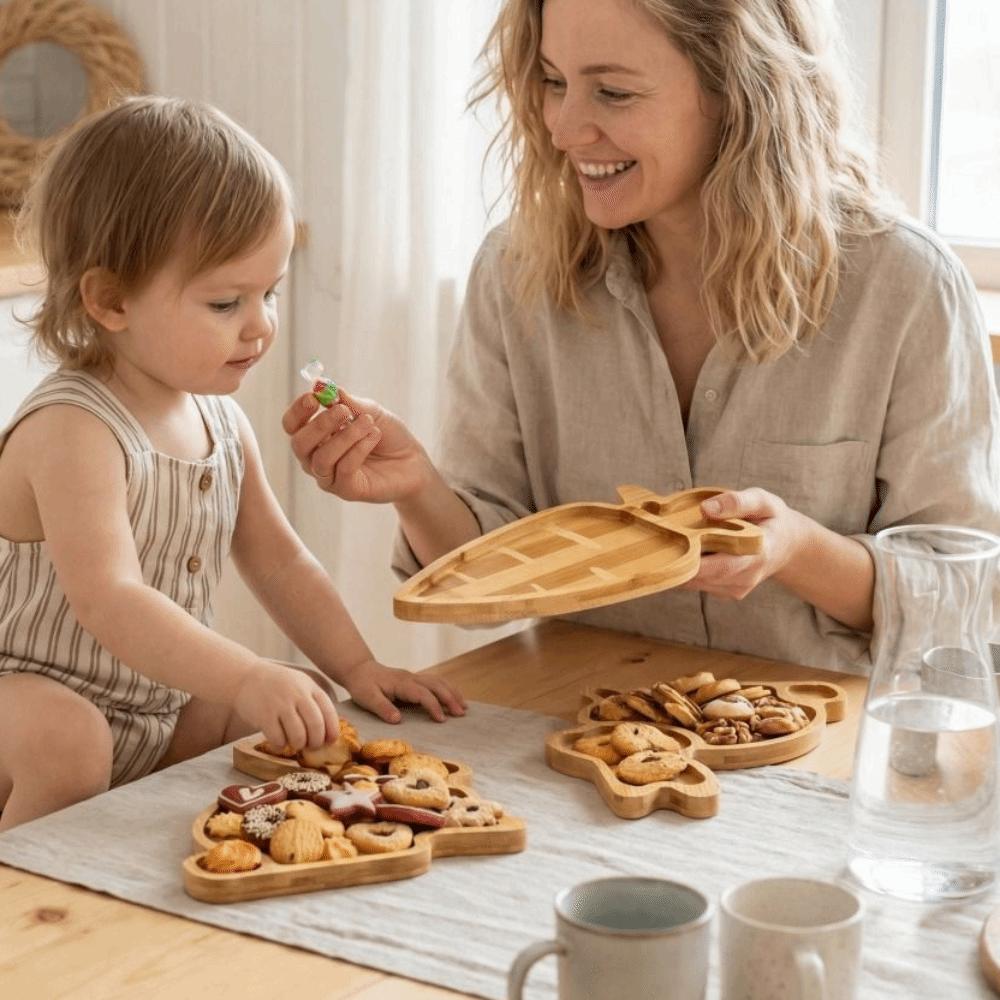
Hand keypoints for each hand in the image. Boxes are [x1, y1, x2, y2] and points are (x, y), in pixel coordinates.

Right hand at [233, 661, 339, 749]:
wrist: (246, 677)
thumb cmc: (278, 685)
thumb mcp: (300, 685)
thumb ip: (314, 702)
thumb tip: (329, 731)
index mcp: (310, 687)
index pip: (328, 712)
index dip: (332, 730)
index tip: (330, 741)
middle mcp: (297, 694)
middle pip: (316, 726)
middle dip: (316, 742)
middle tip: (311, 746)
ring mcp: (280, 705)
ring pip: (298, 736)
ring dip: (299, 744)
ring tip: (295, 743)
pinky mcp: (264, 716)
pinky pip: (278, 739)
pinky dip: (281, 745)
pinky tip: (279, 742)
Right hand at [281, 390, 432, 503]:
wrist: (413, 461)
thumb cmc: (387, 435)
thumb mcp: (370, 411)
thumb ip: (348, 401)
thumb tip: (323, 386)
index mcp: (316, 436)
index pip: (292, 425)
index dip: (298, 411)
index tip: (314, 397)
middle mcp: (316, 458)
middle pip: (299, 444)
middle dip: (320, 424)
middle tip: (343, 410)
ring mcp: (329, 477)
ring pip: (321, 458)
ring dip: (346, 436)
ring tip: (368, 423)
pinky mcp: (346, 490)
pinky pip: (343, 469)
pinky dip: (359, 448)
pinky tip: (374, 436)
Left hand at [336, 658, 467, 723]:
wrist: (359, 669)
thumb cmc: (362, 685)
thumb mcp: (367, 698)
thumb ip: (382, 708)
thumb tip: (398, 720)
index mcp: (401, 683)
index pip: (423, 694)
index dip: (434, 706)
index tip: (441, 720)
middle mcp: (411, 678)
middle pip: (436, 684)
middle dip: (450, 698)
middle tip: (461, 714)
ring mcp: (414, 677)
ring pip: (438, 681)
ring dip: (452, 692)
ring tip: (464, 707)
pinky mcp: (414, 680)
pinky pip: (435, 681)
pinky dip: (447, 688)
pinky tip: (453, 697)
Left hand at [680, 488, 806, 599]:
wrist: (787, 544)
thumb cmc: (771, 518)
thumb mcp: (761, 500)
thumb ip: (736, 502)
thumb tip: (705, 509)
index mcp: (758, 554)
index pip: (720, 566)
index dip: (692, 560)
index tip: (671, 545)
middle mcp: (747, 577)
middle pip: (701, 576)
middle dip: (680, 558)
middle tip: (667, 537)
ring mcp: (737, 588)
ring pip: (696, 582)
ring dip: (682, 564)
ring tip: (679, 540)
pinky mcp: (727, 592)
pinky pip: (698, 584)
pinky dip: (689, 569)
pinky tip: (691, 550)